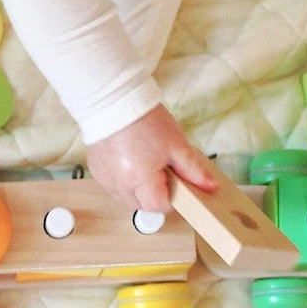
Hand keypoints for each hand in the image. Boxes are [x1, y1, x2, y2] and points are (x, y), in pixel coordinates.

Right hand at [85, 104, 216, 211]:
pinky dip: (122, 179)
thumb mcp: (176, 145)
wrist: (114, 101)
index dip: (170, 196)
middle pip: (141, 206)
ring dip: (137, 189)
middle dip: (153, 194)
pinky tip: (127, 160)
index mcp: (140, 179)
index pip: (158, 206)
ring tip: (142, 163)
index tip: (172, 180)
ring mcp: (105, 179)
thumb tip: (211, 187)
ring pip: (126, 197)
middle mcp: (119, 184)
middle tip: (158, 169)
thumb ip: (193, 170)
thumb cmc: (146, 121)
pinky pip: (113, 185)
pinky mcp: (95, 171)